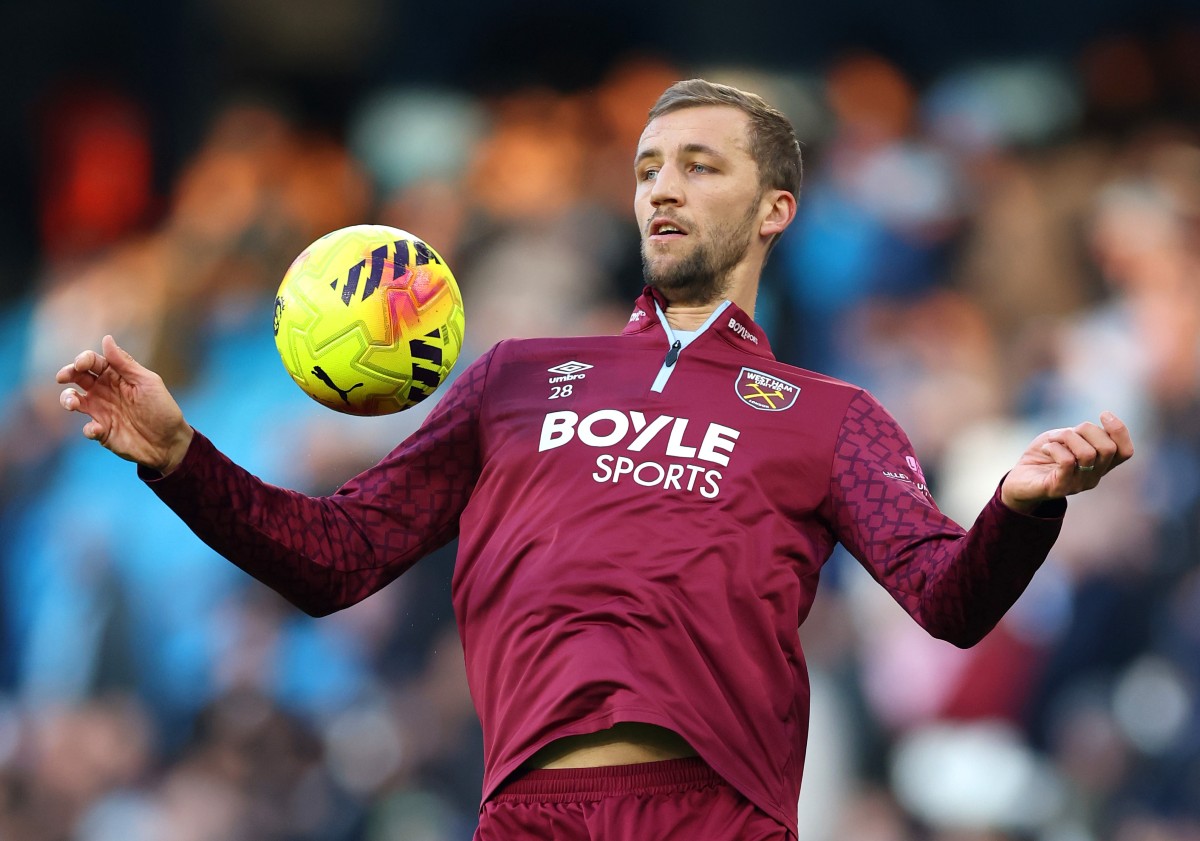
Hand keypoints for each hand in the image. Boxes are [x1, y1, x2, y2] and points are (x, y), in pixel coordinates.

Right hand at [56, 335, 193, 474]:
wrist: (169, 442)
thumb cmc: (161, 408)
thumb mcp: (147, 382)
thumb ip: (125, 363)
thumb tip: (106, 338)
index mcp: (117, 376)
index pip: (94, 362)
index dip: (83, 360)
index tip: (80, 364)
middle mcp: (104, 391)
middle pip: (78, 377)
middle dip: (67, 373)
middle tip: (63, 377)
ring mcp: (101, 411)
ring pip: (73, 400)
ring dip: (67, 399)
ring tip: (72, 404)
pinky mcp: (102, 432)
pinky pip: (87, 428)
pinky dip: (88, 428)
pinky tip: (98, 429)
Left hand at [1000, 411, 1133, 512]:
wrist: (1019, 479)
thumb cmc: (1043, 455)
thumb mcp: (1064, 437)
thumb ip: (1082, 433)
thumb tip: (1097, 425)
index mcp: (1100, 464)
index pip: (1126, 451)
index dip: (1120, 430)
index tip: (1104, 414)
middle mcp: (1094, 477)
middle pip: (1108, 449)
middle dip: (1087, 430)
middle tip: (1066, 432)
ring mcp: (1077, 485)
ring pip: (1087, 454)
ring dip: (1068, 437)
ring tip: (1053, 440)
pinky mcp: (1058, 488)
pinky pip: (1067, 461)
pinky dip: (1055, 447)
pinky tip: (1045, 448)